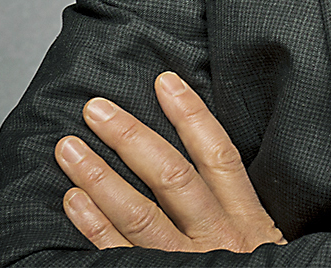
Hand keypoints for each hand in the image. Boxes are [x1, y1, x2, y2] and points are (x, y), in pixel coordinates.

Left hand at [55, 71, 286, 251]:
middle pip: (173, 178)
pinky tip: (72, 200)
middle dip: (132, 138)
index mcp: (246, 220)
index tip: (164, 81)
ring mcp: (186, 264)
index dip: (191, 115)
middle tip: (97, 109)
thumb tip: (201, 144)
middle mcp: (216, 239)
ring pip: (140, 215)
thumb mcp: (262, 236)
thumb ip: (234, 200)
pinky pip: (118, 255)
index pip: (218, 155)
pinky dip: (93, 226)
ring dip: (100, 177)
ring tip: (69, 148)